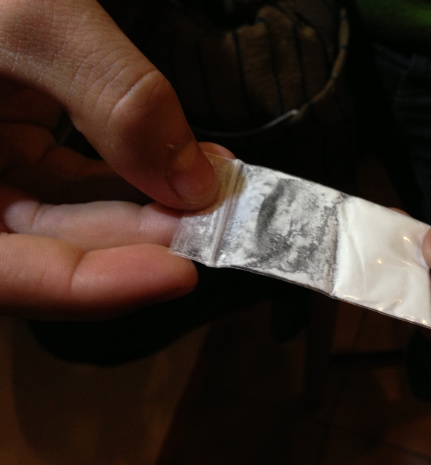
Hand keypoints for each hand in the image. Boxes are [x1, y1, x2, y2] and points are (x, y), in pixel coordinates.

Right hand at [0, 0, 224, 317]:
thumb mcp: (32, 23)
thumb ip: (113, 95)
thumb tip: (191, 180)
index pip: (7, 276)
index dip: (89, 286)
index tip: (175, 273)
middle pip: (48, 248)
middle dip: (139, 237)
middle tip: (211, 221)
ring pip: (70, 218)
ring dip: (147, 208)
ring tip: (210, 187)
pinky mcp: (16, 147)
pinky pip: (74, 181)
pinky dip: (131, 177)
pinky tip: (182, 163)